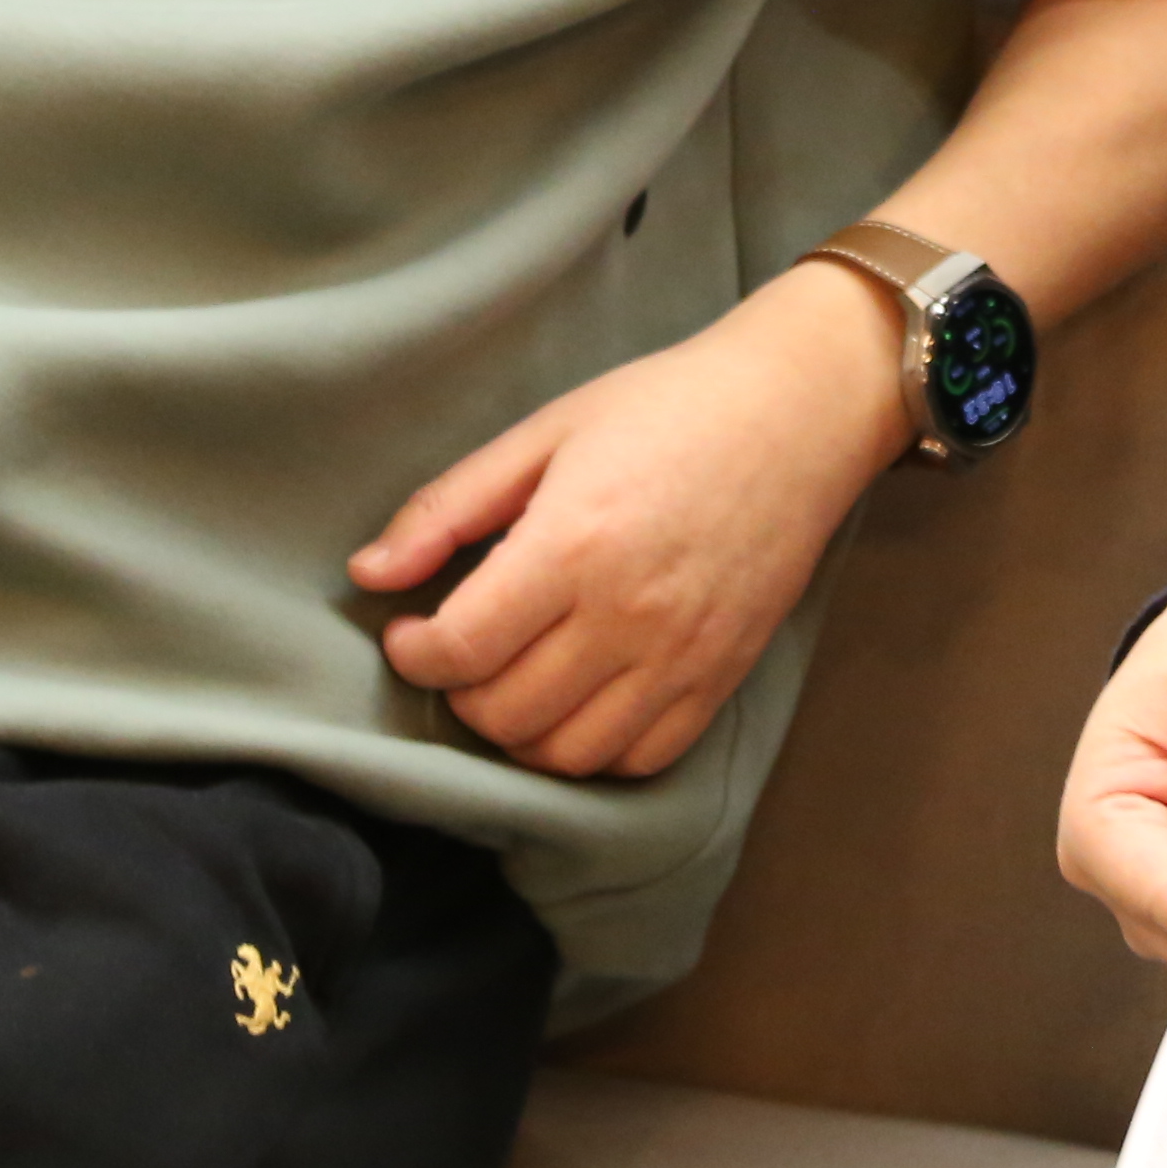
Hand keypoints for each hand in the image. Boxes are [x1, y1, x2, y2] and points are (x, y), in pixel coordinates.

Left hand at [348, 261, 908, 780]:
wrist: (798, 411)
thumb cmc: (666, 407)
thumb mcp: (546, 432)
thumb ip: (449, 506)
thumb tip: (367, 573)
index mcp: (573, 545)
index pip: (462, 648)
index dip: (414, 653)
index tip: (409, 631)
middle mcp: (628, 616)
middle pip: (506, 714)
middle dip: (461, 693)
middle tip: (461, 652)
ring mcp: (681, 656)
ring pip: (567, 755)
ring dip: (519, 735)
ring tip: (512, 682)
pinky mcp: (721, 677)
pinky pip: (639, 760)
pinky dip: (591, 751)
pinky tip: (576, 702)